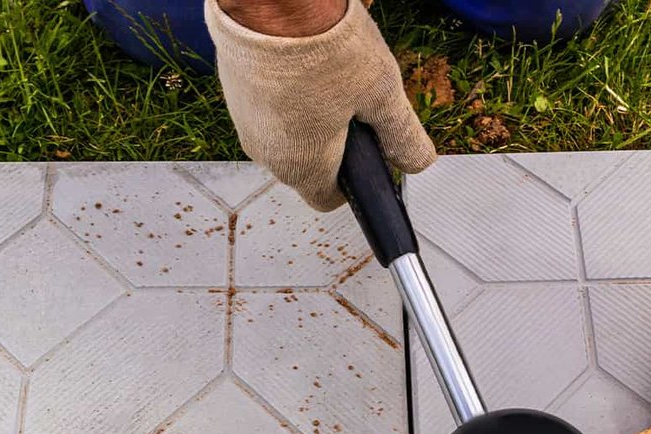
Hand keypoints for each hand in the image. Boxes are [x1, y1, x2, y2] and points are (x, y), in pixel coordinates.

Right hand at [204, 0, 435, 210]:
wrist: (269, 3)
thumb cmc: (321, 47)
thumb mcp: (381, 94)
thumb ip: (401, 135)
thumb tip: (416, 162)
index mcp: (302, 166)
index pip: (328, 198)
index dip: (354, 180)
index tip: (369, 152)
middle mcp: (267, 153)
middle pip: (308, 163)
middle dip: (335, 141)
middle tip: (357, 101)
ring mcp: (245, 122)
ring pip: (287, 132)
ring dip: (310, 114)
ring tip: (330, 74)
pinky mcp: (234, 91)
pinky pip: (267, 105)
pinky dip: (287, 93)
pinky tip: (305, 62)